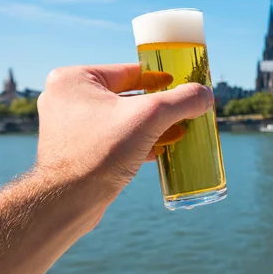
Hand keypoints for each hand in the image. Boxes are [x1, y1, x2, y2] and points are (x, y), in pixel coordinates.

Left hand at [35, 63, 212, 199]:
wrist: (68, 202)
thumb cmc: (102, 152)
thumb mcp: (149, 117)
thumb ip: (181, 101)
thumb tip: (206, 94)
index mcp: (74, 79)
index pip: (129, 71)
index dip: (161, 78)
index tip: (182, 84)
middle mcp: (66, 99)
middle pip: (127, 96)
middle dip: (158, 107)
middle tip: (183, 110)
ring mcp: (69, 126)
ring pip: (122, 119)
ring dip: (151, 126)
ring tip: (178, 131)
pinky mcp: (75, 151)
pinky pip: (113, 138)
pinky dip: (137, 142)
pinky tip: (159, 150)